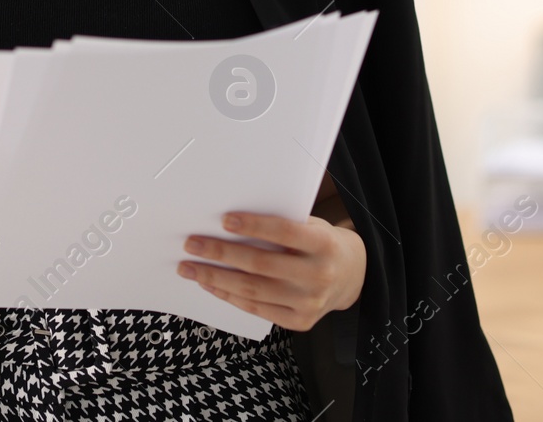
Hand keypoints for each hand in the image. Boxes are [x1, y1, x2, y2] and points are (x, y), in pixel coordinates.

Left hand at [177, 210, 364, 331]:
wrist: (352, 276)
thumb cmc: (321, 244)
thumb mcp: (310, 226)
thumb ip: (281, 225)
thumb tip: (229, 222)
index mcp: (323, 244)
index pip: (284, 232)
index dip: (253, 226)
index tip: (224, 220)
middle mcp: (318, 275)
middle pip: (260, 264)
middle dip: (220, 253)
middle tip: (192, 244)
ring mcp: (309, 303)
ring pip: (253, 290)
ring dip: (215, 278)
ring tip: (190, 267)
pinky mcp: (300, 321)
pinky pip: (257, 308)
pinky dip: (229, 296)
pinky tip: (210, 284)